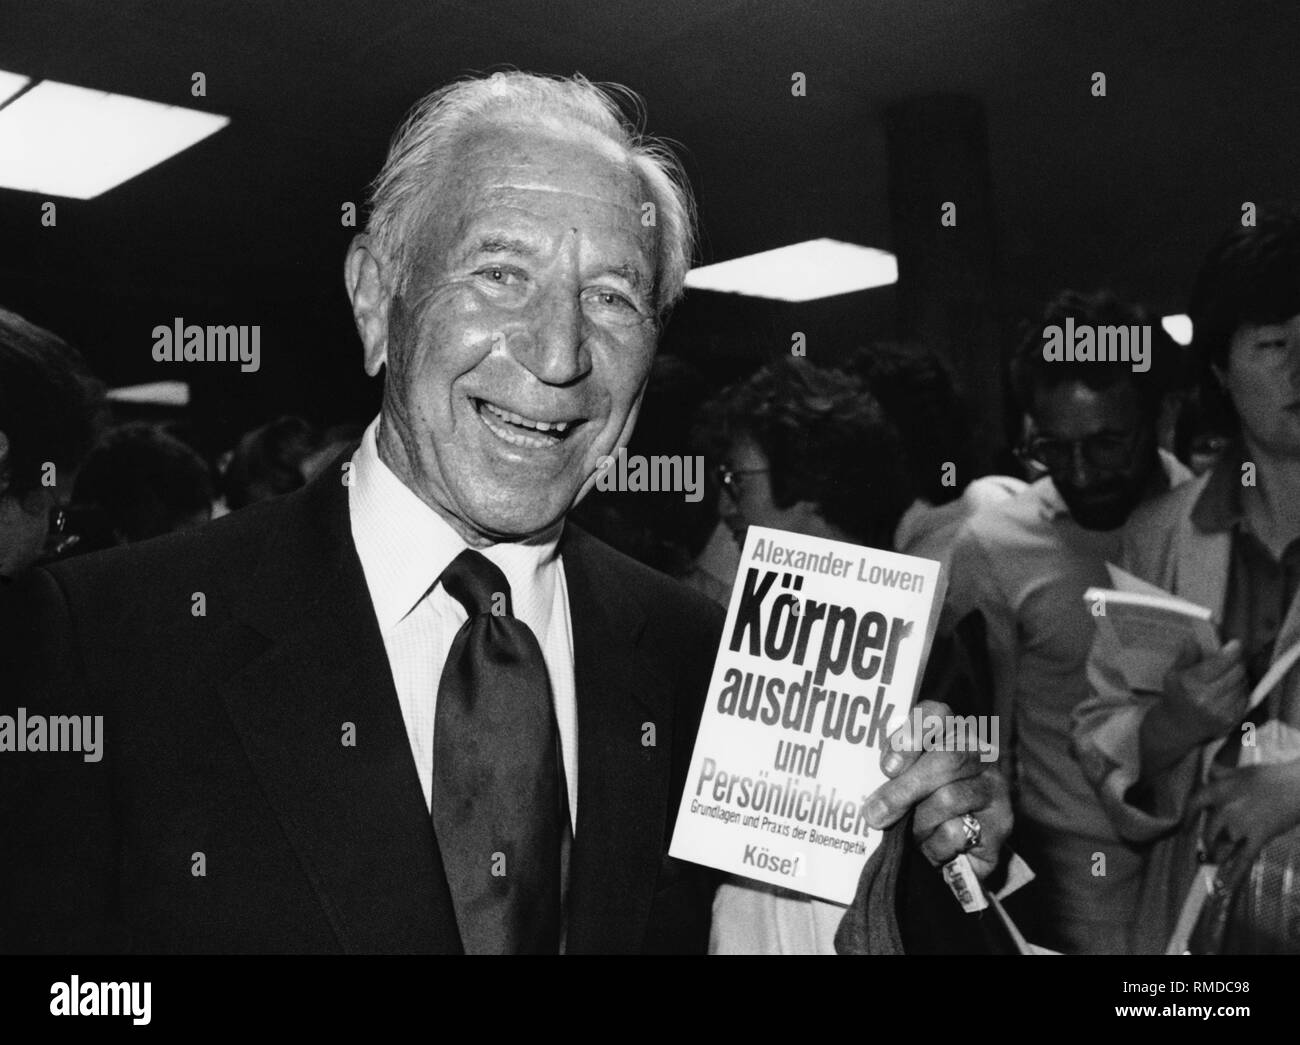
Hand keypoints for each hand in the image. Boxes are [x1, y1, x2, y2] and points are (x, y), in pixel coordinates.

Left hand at [865, 699, 1011, 880]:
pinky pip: (958, 832)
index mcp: (950, 731)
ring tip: (909, 835)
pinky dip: (934, 845)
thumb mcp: (904, 783)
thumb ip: (893, 775)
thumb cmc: (922, 805)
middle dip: (904, 790)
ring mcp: (994, 786)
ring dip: (918, 823)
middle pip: (946, 759)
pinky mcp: (1002, 822)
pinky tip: (933, 847)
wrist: (961, 848)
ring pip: (949, 798)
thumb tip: (873, 800)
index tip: (888, 767)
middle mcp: (978, 752)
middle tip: (874, 814)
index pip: (936, 714)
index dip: (912, 733)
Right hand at [1162, 639, 1247, 745]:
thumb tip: (1194, 639)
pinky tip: (1230, 689)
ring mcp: (1221, 711)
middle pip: (1236, 672)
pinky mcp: (1232, 720)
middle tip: (1232, 658)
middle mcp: (1207, 699)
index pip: (1220, 663)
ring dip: (1239, 676)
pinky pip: (1245, 698)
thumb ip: (1186, 656)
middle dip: (1237, 662)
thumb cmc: (1176, 696)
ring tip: (1229, 674)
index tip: (1235, 643)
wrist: (1178, 726)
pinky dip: (1241, 690)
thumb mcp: (1173, 673)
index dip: (1232, 651)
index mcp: (1191, 684)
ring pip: (1243, 684)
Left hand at [1188, 757, 1299, 892]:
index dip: (1187, 819)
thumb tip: (1207, 770)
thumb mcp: (1239, 772)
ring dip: (1219, 857)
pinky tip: (1224, 887)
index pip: (1192, 805)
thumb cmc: (1269, 777)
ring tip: (1218, 861)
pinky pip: (1242, 860)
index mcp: (1217, 789)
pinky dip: (1232, 875)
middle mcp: (1224, 807)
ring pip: (1221, 848)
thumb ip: (1220, 774)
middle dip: (1208, 844)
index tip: (1185, 829)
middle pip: (1207, 833)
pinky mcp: (1257, 837)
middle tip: (1209, 850)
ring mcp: (1240, 824)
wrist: (1296, 786)